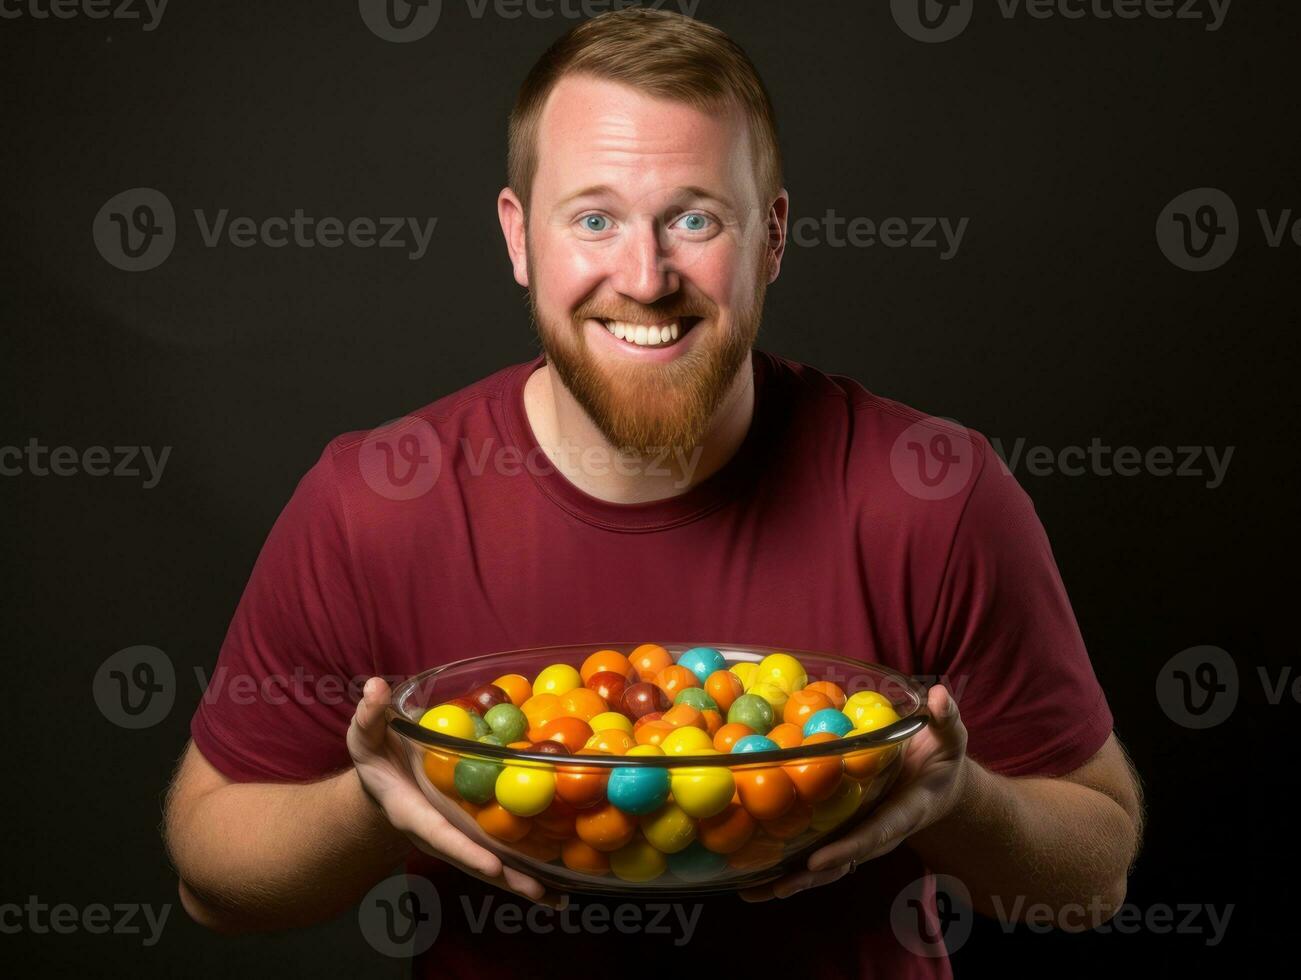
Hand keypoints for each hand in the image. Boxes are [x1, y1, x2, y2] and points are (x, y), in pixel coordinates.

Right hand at [348, 676, 565, 908]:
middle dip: (505, 877)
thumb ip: (370, 716)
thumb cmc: (376, 757)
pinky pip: (503, 848)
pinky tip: (560, 884)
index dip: (464, 851)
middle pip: (474, 859)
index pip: (440, 834)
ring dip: (523, 880)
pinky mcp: (474, 829)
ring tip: (559, 901)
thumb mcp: (366, 735)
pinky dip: (528, 867)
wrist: (384, 781)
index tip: (491, 866)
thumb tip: (375, 689)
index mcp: (413, 811)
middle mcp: (439, 830)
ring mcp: (459, 833)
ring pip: (493, 861)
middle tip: (539, 893)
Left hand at [740, 684, 968, 901]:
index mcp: (903, 811)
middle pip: (842, 860)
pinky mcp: (844, 829)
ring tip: (751, 893)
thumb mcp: (949, 736)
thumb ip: (944, 718)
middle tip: (776, 887)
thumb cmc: (942, 757)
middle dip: (810, 876)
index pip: (874, 832)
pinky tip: (752, 872)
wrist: (940, 782)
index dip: (847, 848)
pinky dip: (787, 863)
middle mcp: (877, 831)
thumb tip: (938, 696)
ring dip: (791, 879)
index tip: (817, 860)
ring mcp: (859, 833)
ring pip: (825, 864)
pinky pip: (815, 848)